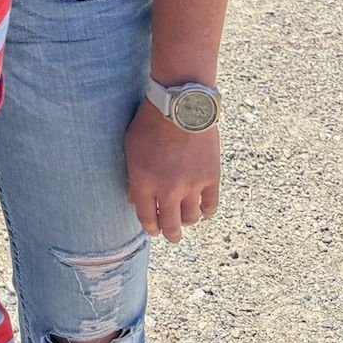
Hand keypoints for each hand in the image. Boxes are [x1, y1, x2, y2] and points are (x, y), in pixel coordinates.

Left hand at [124, 97, 220, 243]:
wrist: (181, 106)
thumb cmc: (150, 123)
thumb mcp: (131, 148)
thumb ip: (132, 177)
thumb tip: (134, 199)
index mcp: (143, 183)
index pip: (146, 218)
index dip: (150, 227)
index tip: (153, 229)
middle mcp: (167, 190)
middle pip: (170, 225)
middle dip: (170, 234)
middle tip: (171, 236)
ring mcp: (191, 186)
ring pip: (191, 219)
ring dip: (187, 222)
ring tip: (186, 220)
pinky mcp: (211, 178)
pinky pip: (211, 206)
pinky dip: (206, 211)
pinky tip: (203, 210)